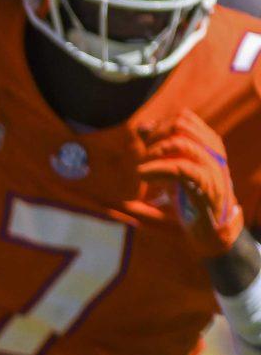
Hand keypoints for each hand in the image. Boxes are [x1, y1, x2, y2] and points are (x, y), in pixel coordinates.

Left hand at [142, 111, 243, 257]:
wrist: (213, 236)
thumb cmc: (191, 207)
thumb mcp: (170, 178)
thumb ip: (156, 156)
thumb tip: (142, 128)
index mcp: (208, 148)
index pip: (184, 119)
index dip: (160, 127)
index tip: (146, 146)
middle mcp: (212, 154)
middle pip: (181, 125)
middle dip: (155, 138)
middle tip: (143, 159)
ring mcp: (211, 170)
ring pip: (181, 144)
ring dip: (154, 153)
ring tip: (141, 170)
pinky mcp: (206, 189)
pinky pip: (181, 169)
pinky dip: (157, 169)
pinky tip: (143, 175)